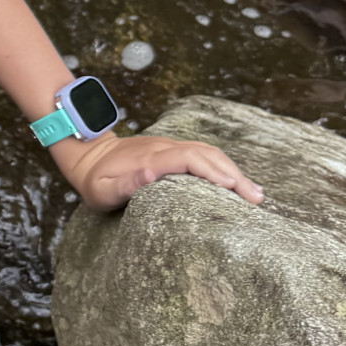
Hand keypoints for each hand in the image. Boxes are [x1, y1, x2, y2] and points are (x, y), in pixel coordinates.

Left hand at [59, 131, 263, 211]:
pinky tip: (237, 182)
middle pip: (207, 155)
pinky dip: (224, 166)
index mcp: (150, 157)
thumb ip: (124, 183)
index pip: (188, 159)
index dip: (212, 171)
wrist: (89, 155)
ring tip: (255, 193)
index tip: (233, 187)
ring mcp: (170, 147)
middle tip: (256, 199)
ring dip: (233, 170)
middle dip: (233, 174)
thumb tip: (151, 174)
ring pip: (209, 153)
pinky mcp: (173, 151)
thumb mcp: (101, 189)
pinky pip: (204, 155)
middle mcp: (165, 148)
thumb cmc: (95, 180)